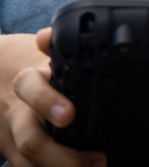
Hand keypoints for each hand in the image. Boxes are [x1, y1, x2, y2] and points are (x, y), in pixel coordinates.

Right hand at [0, 29, 104, 166]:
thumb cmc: (34, 70)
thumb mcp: (45, 56)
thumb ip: (55, 46)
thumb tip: (48, 36)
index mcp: (27, 84)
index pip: (31, 91)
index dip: (47, 102)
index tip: (69, 115)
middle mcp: (16, 114)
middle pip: (31, 141)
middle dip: (61, 156)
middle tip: (96, 159)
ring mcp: (11, 137)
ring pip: (28, 162)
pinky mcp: (10, 153)